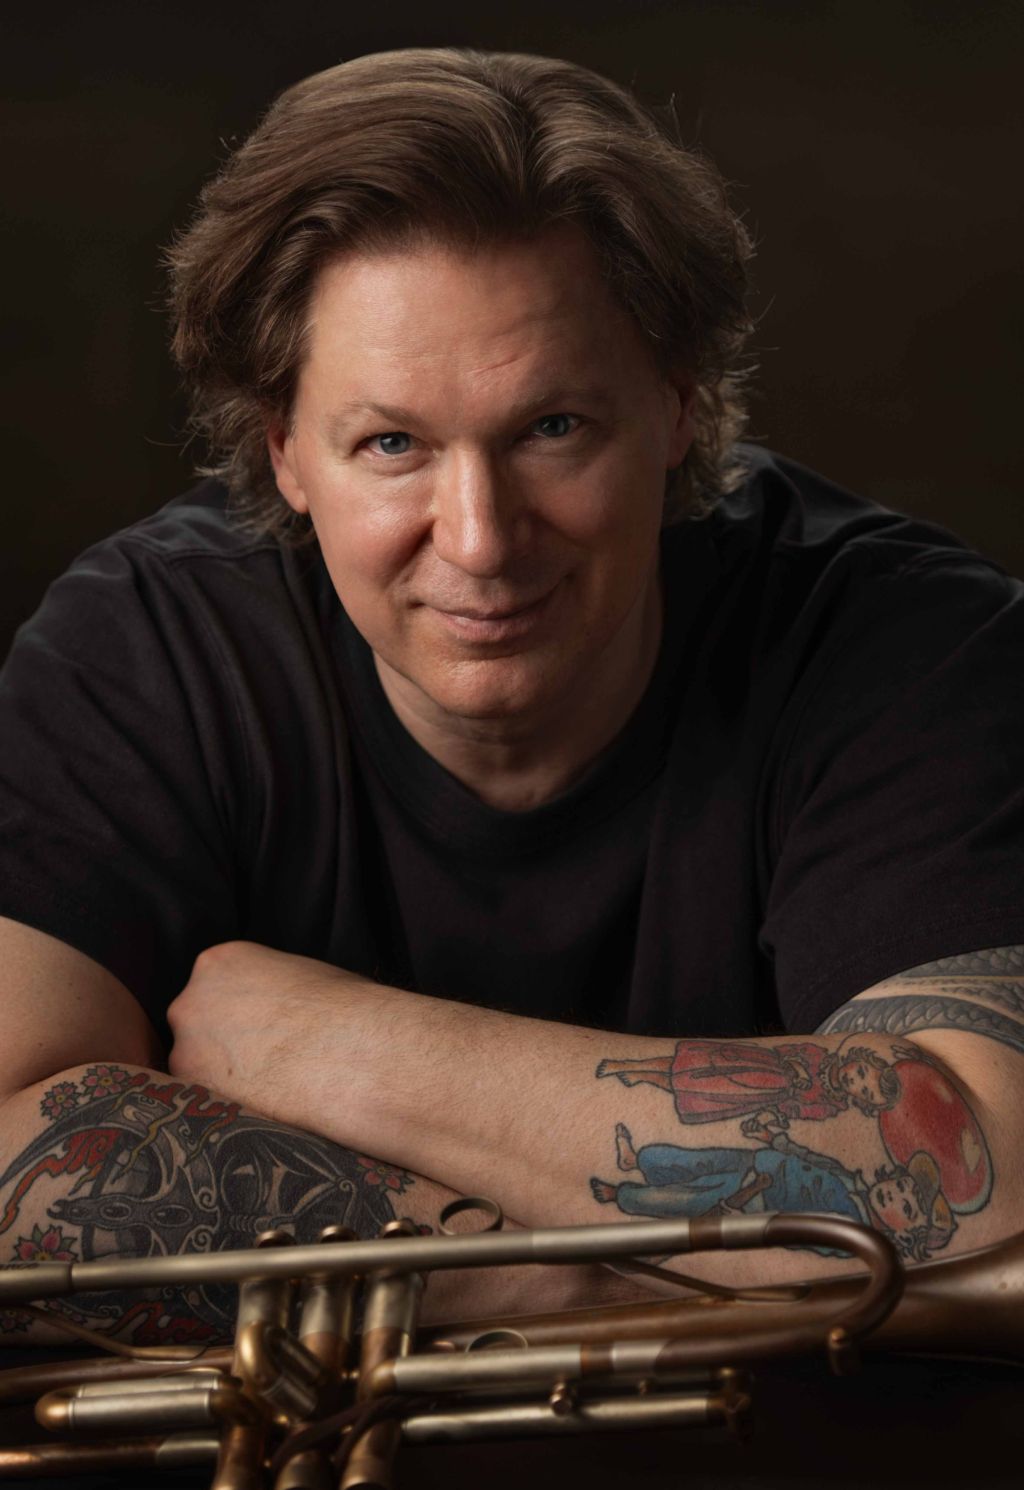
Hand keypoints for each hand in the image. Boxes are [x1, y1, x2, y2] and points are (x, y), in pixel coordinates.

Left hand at [167, 941, 372, 1125]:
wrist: (351, 1052)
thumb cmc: (344, 1011)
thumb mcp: (305, 977)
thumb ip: (275, 989)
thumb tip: (280, 1009)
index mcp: (221, 962)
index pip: (216, 988)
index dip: (240, 1013)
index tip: (260, 1030)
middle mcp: (192, 998)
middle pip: (197, 1024)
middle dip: (222, 1042)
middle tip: (259, 1063)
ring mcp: (186, 1044)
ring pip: (196, 1064)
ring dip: (222, 1077)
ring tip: (267, 1089)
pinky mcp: (194, 1089)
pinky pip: (203, 1101)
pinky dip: (227, 1105)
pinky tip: (261, 1106)